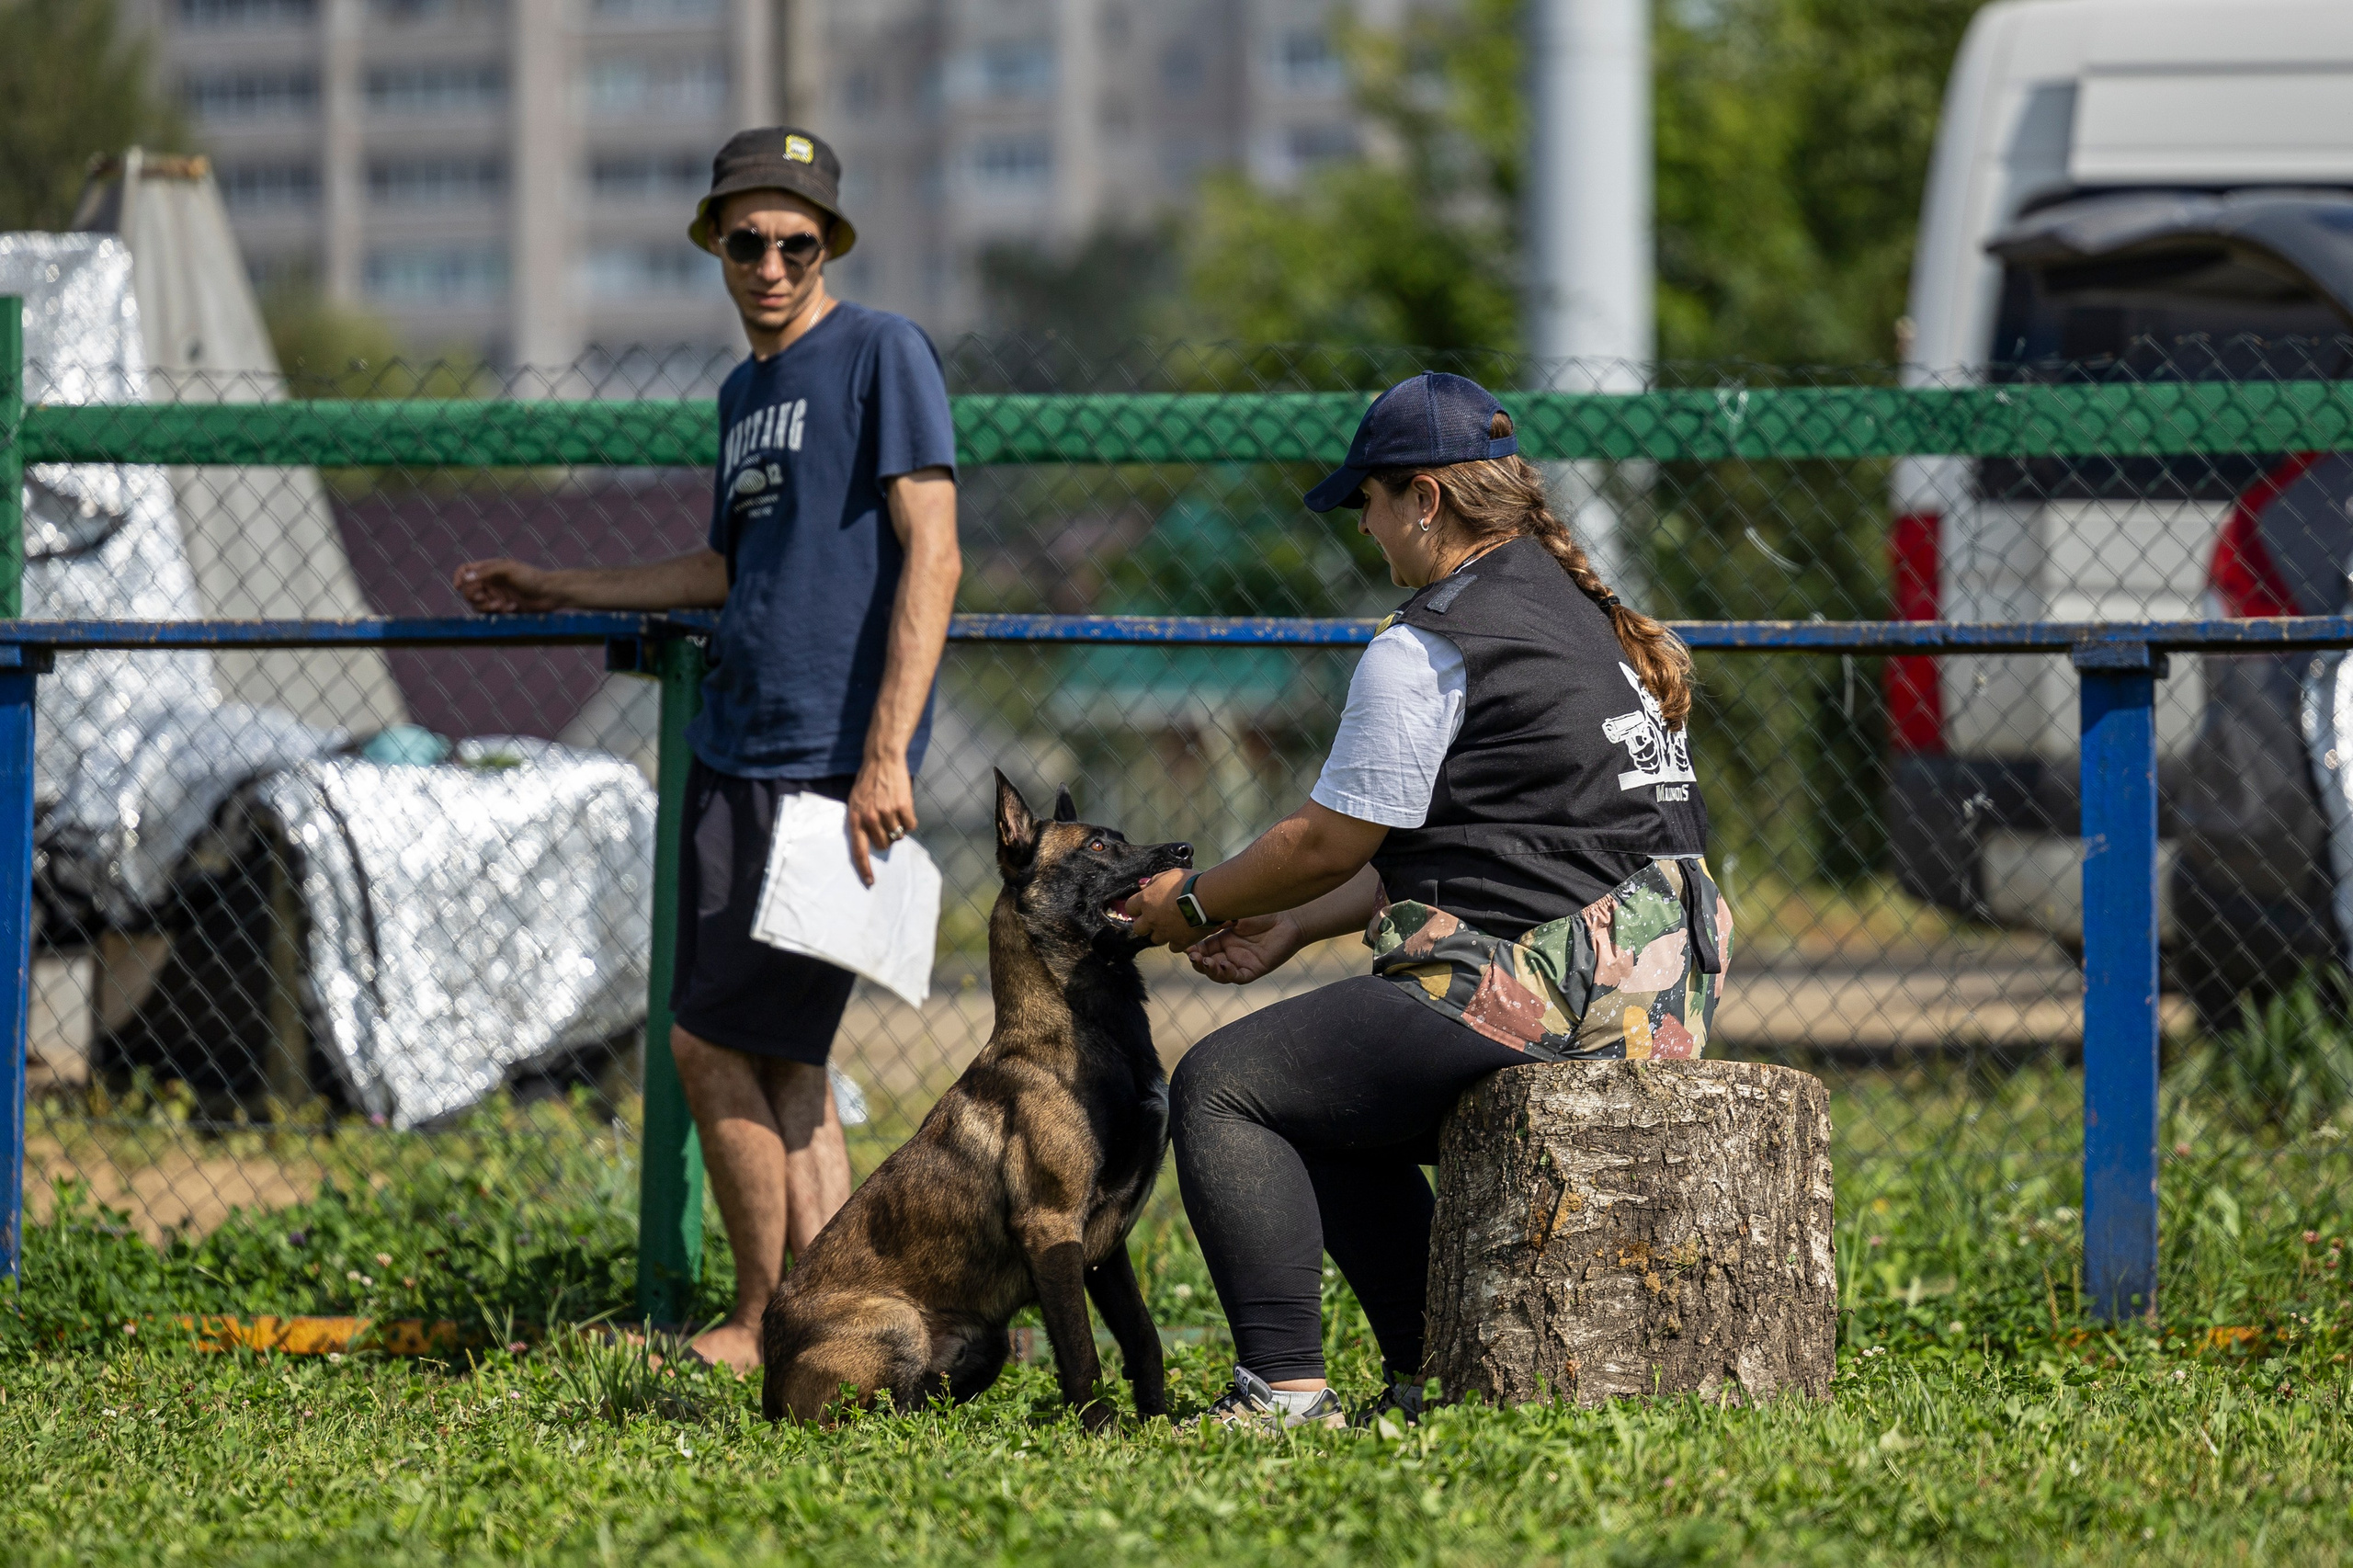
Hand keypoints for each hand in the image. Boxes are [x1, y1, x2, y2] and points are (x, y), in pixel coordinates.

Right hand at [454, 558, 570, 613]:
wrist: (551, 594)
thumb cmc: (532, 577)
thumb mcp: (508, 570)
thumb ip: (486, 572)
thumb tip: (465, 577)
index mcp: (490, 569)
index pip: (466, 570)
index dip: (459, 577)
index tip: (458, 586)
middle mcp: (491, 582)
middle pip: (468, 591)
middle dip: (475, 597)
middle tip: (487, 599)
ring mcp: (496, 595)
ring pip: (477, 605)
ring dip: (487, 607)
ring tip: (501, 605)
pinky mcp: (503, 608)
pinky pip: (491, 614)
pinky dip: (499, 612)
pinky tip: (514, 607)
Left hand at [845, 754, 916, 887]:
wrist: (882, 760)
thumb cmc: (868, 783)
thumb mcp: (855, 803)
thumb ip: (860, 823)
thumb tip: (870, 846)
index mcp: (855, 819)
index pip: (858, 851)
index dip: (865, 869)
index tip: (870, 882)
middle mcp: (869, 818)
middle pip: (883, 845)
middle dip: (886, 838)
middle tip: (886, 821)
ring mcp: (886, 812)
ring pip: (898, 836)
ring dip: (898, 828)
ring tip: (894, 811)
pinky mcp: (903, 806)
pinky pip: (910, 825)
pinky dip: (909, 820)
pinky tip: (904, 807)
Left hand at [1126, 868, 1214, 949]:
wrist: (1208, 897)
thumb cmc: (1189, 883)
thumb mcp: (1169, 875)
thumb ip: (1154, 881)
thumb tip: (1143, 886)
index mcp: (1146, 901)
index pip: (1130, 908)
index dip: (1137, 908)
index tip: (1143, 907)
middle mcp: (1151, 919)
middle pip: (1138, 929)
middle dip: (1146, 924)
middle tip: (1157, 918)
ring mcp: (1165, 932)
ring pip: (1155, 939)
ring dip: (1161, 933)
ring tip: (1173, 925)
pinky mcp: (1179, 942)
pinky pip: (1173, 947)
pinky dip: (1177, 942)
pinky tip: (1183, 933)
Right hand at [1187, 914, 1304, 984]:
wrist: (1288, 918)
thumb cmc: (1263, 912)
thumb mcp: (1235, 914)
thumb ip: (1217, 921)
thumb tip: (1197, 924)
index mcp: (1221, 940)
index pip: (1201, 949)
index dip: (1192, 950)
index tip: (1185, 946)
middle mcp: (1229, 953)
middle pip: (1206, 964)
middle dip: (1197, 962)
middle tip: (1193, 956)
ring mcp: (1240, 963)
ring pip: (1218, 974)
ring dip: (1209, 970)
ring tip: (1205, 962)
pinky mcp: (1254, 970)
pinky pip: (1237, 977)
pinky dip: (1228, 974)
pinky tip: (1224, 965)